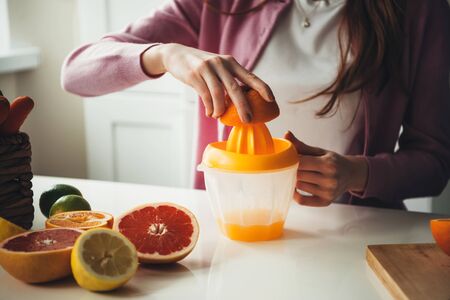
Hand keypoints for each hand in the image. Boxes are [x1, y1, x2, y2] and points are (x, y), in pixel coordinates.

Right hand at [142, 43, 274, 122]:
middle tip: (248, 120)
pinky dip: (209, 107)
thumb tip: (241, 103)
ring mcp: (207, 68)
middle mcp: (222, 63)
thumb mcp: (218, 68)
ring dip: (220, 109)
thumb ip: (229, 80)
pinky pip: (205, 95)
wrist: (176, 55)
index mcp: (231, 63)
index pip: (250, 76)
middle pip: (236, 88)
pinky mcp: (194, 74)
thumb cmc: (202, 67)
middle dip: (243, 106)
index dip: (262, 88)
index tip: (271, 100)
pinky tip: (210, 113)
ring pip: (219, 94)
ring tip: (219, 116)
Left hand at [284, 131, 367, 206]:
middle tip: (289, 168)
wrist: (351, 174)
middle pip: (299, 175)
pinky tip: (295, 188)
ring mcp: (328, 192)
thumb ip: (301, 145)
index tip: (287, 160)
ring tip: (297, 175)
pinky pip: (303, 201)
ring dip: (294, 181)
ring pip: (299, 187)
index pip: (300, 163)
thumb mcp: (320, 151)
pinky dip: (295, 195)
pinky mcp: (325, 202)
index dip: (290, 161)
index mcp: (328, 164)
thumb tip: (286, 134)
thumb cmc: (333, 161)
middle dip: (291, 171)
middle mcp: (330, 179)